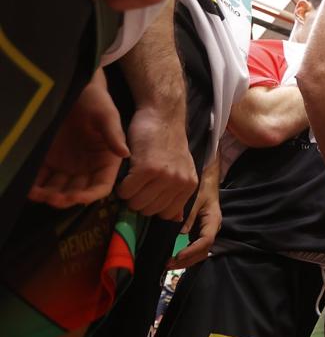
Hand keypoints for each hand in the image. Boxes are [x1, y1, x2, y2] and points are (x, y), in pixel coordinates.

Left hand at [29, 70, 128, 207]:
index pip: (102, 185)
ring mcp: (68, 165)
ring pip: (59, 189)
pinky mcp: (50, 160)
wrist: (71, 87)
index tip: (76, 197)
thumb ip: (113, 134)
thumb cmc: (94, 99)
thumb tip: (125, 154)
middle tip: (52, 198)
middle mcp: (88, 167)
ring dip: (49, 196)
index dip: (90, 195)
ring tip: (37, 194)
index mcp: (106, 160)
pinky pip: (42, 179)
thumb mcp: (106, 115)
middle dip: (65, 198)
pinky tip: (29, 188)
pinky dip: (35, 186)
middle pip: (78, 191)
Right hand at [117, 105, 197, 219]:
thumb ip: (178, 194)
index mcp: (189, 185)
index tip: (146, 194)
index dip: (152, 206)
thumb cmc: (168, 143)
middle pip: (150, 211)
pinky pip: (126, 191)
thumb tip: (176, 220)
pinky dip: (121, 186)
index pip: (167, 215)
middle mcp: (179, 183)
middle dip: (138, 201)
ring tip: (131, 179)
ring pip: (137, 203)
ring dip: (129, 194)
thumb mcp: (182, 169)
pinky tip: (126, 174)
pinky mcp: (147, 169)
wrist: (162, 116)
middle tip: (136, 185)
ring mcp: (164, 176)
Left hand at [169, 163, 220, 268]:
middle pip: (204, 251)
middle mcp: (212, 229)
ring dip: (186, 260)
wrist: (207, 181)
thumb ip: (190, 215)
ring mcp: (206, 232)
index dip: (192, 250)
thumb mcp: (196, 198)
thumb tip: (181, 232)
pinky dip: (186, 254)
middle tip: (169, 264)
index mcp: (213, 220)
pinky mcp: (200, 232)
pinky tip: (174, 257)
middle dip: (187, 260)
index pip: (206, 241)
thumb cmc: (202, 187)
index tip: (177, 256)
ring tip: (169, 264)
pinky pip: (195, 247)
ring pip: (200, 252)